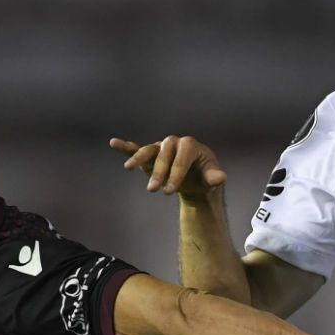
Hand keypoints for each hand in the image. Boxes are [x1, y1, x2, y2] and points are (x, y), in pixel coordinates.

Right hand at [109, 135, 226, 198]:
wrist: (195, 179)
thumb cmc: (204, 177)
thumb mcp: (210, 178)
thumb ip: (214, 177)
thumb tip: (220, 178)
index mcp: (190, 145)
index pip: (181, 159)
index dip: (175, 175)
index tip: (169, 192)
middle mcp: (174, 143)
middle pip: (164, 155)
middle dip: (159, 172)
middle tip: (153, 191)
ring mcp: (161, 147)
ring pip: (149, 150)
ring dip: (138, 158)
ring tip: (129, 168)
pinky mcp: (151, 154)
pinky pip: (137, 148)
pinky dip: (126, 146)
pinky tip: (114, 143)